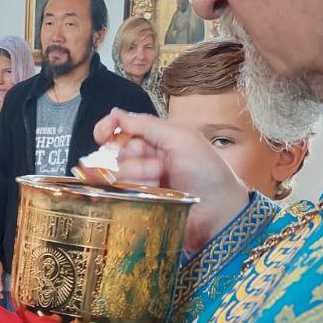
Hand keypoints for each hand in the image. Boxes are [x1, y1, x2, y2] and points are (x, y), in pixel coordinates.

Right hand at [95, 109, 248, 253]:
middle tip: (159, 164)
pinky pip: (118, 194)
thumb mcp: (182, 138)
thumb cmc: (207, 172)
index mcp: (152, 139)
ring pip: (113, 173)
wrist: (218, 210)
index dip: (106, 129)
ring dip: (136, 175)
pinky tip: (154, 193)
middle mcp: (141, 159)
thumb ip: (147, 124)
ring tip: (160, 180)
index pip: (117, 129)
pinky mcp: (135, 204)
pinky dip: (135, 190)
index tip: (105, 133)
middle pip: (111, 151)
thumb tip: (115, 112)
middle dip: (131, 156)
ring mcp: (137, 182)